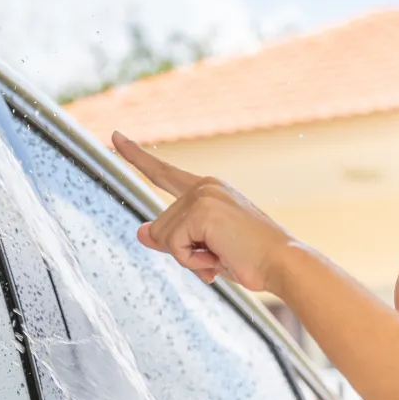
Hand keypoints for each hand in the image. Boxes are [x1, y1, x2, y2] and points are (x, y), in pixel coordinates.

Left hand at [114, 132, 298, 291]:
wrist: (282, 263)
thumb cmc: (251, 259)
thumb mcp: (206, 249)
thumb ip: (174, 239)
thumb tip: (140, 232)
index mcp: (208, 190)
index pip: (164, 172)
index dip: (136, 156)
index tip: (115, 136)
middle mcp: (204, 186)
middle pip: (160, 225)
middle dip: (181, 251)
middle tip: (216, 257)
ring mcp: (203, 195)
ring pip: (164, 236)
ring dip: (188, 258)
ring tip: (221, 256)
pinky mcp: (202, 209)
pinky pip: (174, 245)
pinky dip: (192, 261)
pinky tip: (217, 257)